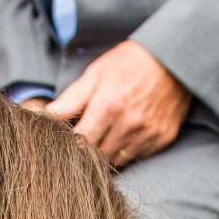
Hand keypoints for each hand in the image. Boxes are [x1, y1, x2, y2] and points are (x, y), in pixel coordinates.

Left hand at [44, 40, 189, 167]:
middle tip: (86, 135)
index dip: (70, 143)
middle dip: (87, 149)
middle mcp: (129, 124)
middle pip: (97, 155)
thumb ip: (70, 100)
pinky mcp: (162, 138)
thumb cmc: (129, 62)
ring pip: (117, 160)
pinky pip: (138, 156)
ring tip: (106, 134)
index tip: (66, 139)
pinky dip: (128, 150)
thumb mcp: (95, 74)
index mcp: (108, 107)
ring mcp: (148, 134)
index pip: (79, 142)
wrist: (174, 58)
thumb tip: (45, 117)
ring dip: (107, 152)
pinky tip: (126, 133)